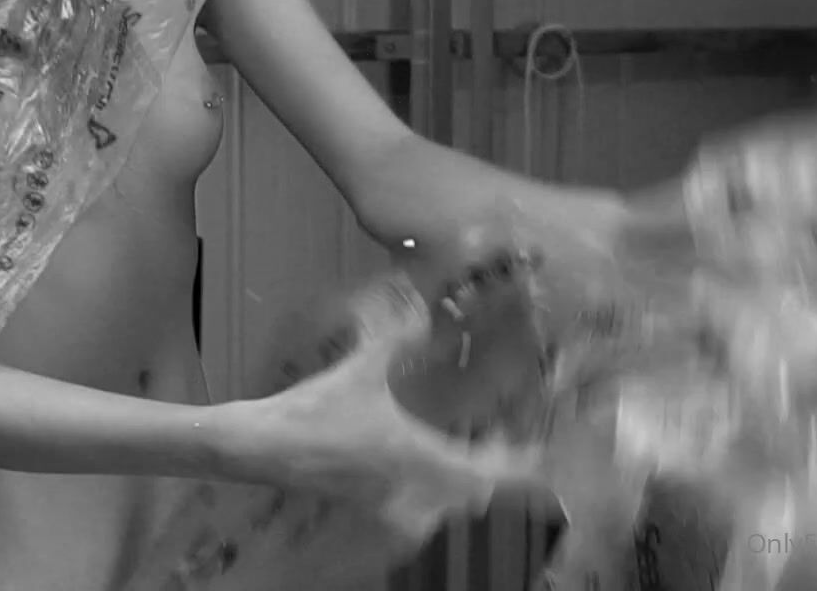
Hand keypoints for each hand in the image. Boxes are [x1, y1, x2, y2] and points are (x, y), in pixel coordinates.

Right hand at [230, 271, 546, 546]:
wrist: (263, 448)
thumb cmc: (313, 413)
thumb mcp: (363, 369)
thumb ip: (401, 337)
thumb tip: (427, 303)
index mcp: (426, 463)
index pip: (498, 475)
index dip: (532, 468)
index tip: (553, 453)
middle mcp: (420, 496)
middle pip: (482, 494)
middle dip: (502, 470)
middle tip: (516, 439)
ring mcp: (398, 511)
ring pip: (454, 504)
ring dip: (470, 478)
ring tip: (481, 446)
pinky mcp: (377, 513)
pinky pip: (426, 507)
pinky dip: (439, 487)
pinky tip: (430, 461)